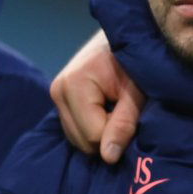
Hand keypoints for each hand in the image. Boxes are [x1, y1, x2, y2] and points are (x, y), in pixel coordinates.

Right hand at [50, 30, 144, 163]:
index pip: (94, 135)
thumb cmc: (135, 61)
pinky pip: (76, 130)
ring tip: (117, 107)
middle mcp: (58, 91)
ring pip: (78, 139)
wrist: (125, 35)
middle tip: (126, 109)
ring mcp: (56, 95)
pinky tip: (107, 109)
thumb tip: (109, 158)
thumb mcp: (136, 93)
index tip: (133, 112)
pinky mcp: (60, 99)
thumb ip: (123, 124)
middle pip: (83, 141)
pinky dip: (93, 127)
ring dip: (101, 132)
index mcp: (73, 85)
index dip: (118, 133)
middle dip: (108, 135)